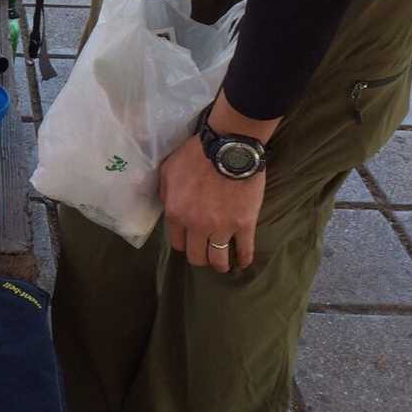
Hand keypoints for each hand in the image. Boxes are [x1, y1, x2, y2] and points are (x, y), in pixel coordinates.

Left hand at [158, 134, 264, 271]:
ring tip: (222, 264)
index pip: (177, 243)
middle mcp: (197, 226)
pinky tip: (243, 262)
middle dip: (199, 257)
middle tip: (204, 252)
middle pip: (196, 256)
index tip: (189, 240)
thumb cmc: (196, 155)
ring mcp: (222, 228)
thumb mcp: (168, 170)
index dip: (183, 243)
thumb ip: (166, 194)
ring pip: (218, 259)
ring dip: (219, 264)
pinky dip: (244, 259)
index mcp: (177, 214)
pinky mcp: (244, 224)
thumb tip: (168, 207)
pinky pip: (245, 250)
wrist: (228, 147)